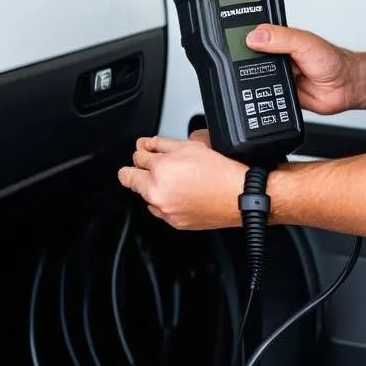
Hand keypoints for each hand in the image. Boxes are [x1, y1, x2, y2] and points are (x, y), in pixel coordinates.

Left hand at [117, 135, 246, 229]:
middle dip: (139, 170)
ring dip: (154, 187)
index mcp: (160, 170)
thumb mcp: (191, 147)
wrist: (237, 196)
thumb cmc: (220, 173)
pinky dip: (165, 201)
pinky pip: (159, 209)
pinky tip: (183, 194)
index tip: (148, 153)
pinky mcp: (172, 222)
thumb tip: (147, 144)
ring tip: (178, 181)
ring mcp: (164, 210)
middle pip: (128, 178)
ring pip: (145, 195)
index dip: (144, 152)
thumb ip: (162, 144)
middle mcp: (157, 192)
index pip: (136, 157)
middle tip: (156, 167)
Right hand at [245, 24, 356, 114]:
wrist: (346, 87)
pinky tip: (264, 92)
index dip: (245, 37)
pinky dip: (263, 94)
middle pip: (253, 57)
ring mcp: (279, 74)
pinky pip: (266, 94)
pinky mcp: (281, 92)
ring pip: (256, 77)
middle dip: (247, 61)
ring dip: (256, 79)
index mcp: (282, 39)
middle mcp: (279, 55)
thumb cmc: (333, 60)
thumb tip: (255, 36)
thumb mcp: (304, 43)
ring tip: (256, 77)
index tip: (234, 42)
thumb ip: (280, 38)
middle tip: (243, 63)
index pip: (257, 34)